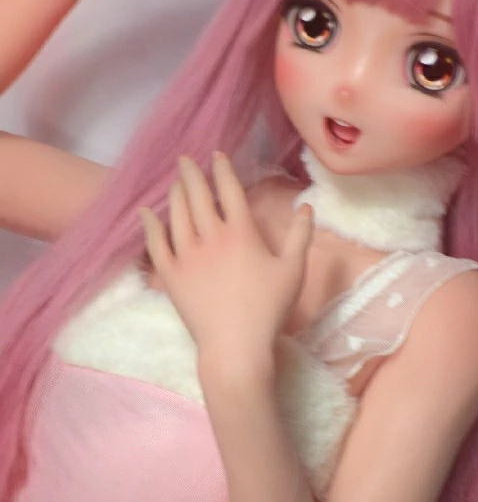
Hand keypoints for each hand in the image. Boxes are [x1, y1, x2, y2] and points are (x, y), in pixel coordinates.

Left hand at [139, 152, 313, 364]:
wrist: (235, 346)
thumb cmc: (268, 309)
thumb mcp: (293, 271)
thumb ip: (300, 236)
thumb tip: (307, 206)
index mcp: (241, 232)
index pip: (229, 190)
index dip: (222, 169)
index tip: (217, 155)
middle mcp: (210, 236)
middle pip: (198, 196)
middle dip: (192, 174)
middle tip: (186, 160)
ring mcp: (187, 255)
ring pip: (176, 214)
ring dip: (175, 193)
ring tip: (175, 182)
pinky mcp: (170, 274)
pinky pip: (155, 243)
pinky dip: (150, 225)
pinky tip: (146, 213)